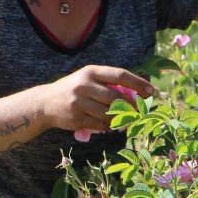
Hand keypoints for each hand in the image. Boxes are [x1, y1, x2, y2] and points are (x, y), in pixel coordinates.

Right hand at [36, 65, 154, 133]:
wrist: (45, 103)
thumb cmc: (75, 89)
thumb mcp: (89, 79)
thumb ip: (110, 83)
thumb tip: (139, 94)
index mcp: (91, 72)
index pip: (119, 75)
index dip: (138, 83)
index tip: (152, 92)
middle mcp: (84, 85)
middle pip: (117, 97)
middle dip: (133, 106)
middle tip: (142, 112)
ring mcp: (79, 102)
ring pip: (110, 113)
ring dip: (123, 119)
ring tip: (129, 120)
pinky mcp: (76, 118)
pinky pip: (101, 124)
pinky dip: (111, 126)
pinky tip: (114, 125)